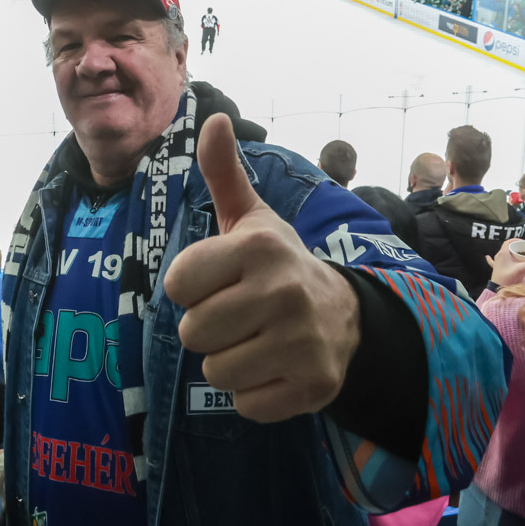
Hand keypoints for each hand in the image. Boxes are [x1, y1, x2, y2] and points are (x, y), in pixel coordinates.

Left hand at [164, 113, 360, 423]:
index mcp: (259, 247)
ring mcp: (302, 341)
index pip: (178, 284)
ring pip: (215, 373)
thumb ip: (224, 174)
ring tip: (256, 342)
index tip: (221, 282)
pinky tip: (275, 369)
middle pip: (193, 333)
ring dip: (228, 364)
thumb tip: (213, 120)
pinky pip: (247, 405)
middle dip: (209, 329)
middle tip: (240, 316)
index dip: (193, 288)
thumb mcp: (252, 219)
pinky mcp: (314, 385)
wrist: (346, 318)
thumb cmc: (278, 266)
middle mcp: (283, 291)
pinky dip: (255, 394)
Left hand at [485, 243, 524, 288]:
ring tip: (515, 252)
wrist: (497, 287)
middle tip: (523, 248)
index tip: (523, 241)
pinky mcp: (495, 268)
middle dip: (515, 246)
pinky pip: (493, 261)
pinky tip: (487, 256)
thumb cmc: (507, 277)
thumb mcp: (520, 269)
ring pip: (502, 253)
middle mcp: (499, 255)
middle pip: (507, 247)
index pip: (509, 242)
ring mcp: (496, 262)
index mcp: (503, 253)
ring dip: (508, 252)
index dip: (516, 240)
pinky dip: (492, 258)